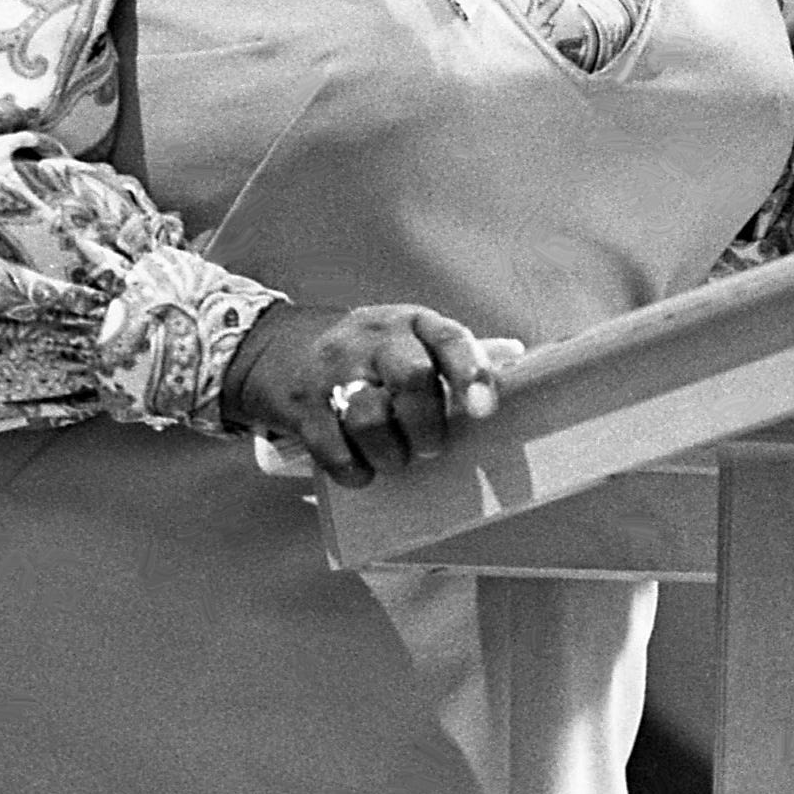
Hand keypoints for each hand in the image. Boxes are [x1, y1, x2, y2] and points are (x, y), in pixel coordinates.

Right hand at [219, 300, 514, 487]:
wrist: (276, 348)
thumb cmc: (368, 352)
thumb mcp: (410, 338)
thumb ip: (457, 352)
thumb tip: (517, 356)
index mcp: (409, 322)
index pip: (448, 339)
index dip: (470, 373)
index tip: (482, 410)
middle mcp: (372, 339)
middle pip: (410, 378)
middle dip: (428, 424)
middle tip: (431, 447)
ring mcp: (332, 371)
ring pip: (370, 417)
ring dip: (391, 454)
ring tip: (396, 460)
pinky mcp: (302, 406)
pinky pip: (332, 448)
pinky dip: (354, 470)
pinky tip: (362, 469)